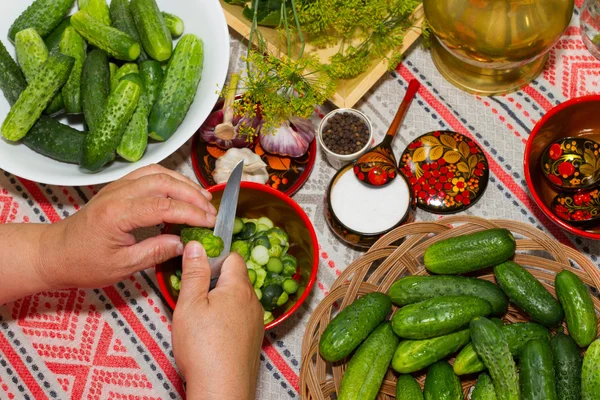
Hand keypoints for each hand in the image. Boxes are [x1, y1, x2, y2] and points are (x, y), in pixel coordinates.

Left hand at [38, 164, 217, 289]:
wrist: (55, 253)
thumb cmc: (83, 263)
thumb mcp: (121, 266)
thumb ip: (155, 252)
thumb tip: (184, 243)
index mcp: (117, 214)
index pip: (163, 206)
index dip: (190, 213)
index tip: (209, 222)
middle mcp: (118, 194)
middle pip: (163, 182)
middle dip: (192, 195)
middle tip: (210, 210)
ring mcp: (117, 187)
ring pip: (158, 173)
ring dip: (183, 184)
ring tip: (202, 199)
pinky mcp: (119, 187)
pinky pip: (149, 174)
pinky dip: (170, 180)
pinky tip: (182, 191)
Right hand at [172, 242, 262, 399]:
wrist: (222, 389)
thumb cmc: (204, 348)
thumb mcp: (190, 304)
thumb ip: (194, 272)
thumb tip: (197, 245)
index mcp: (239, 287)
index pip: (233, 256)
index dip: (215, 256)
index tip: (198, 265)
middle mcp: (253, 302)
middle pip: (235, 278)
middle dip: (215, 280)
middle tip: (194, 294)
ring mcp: (256, 321)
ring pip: (238, 299)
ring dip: (221, 301)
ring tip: (200, 316)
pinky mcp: (253, 339)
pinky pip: (241, 318)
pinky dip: (227, 319)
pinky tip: (211, 334)